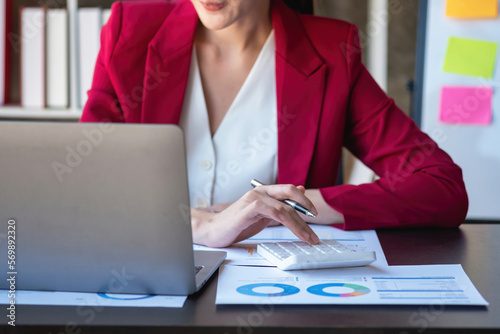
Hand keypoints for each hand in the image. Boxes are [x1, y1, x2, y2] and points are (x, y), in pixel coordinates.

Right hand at [191, 184, 318, 247]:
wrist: (213, 230)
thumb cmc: (236, 224)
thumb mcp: (262, 215)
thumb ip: (278, 206)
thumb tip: (299, 192)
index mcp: (263, 191)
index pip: (289, 190)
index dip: (305, 201)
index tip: (315, 214)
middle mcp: (260, 191)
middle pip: (290, 193)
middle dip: (307, 208)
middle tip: (316, 225)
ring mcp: (254, 198)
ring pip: (285, 207)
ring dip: (300, 224)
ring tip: (309, 238)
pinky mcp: (250, 208)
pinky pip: (274, 212)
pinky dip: (287, 222)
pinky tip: (295, 231)